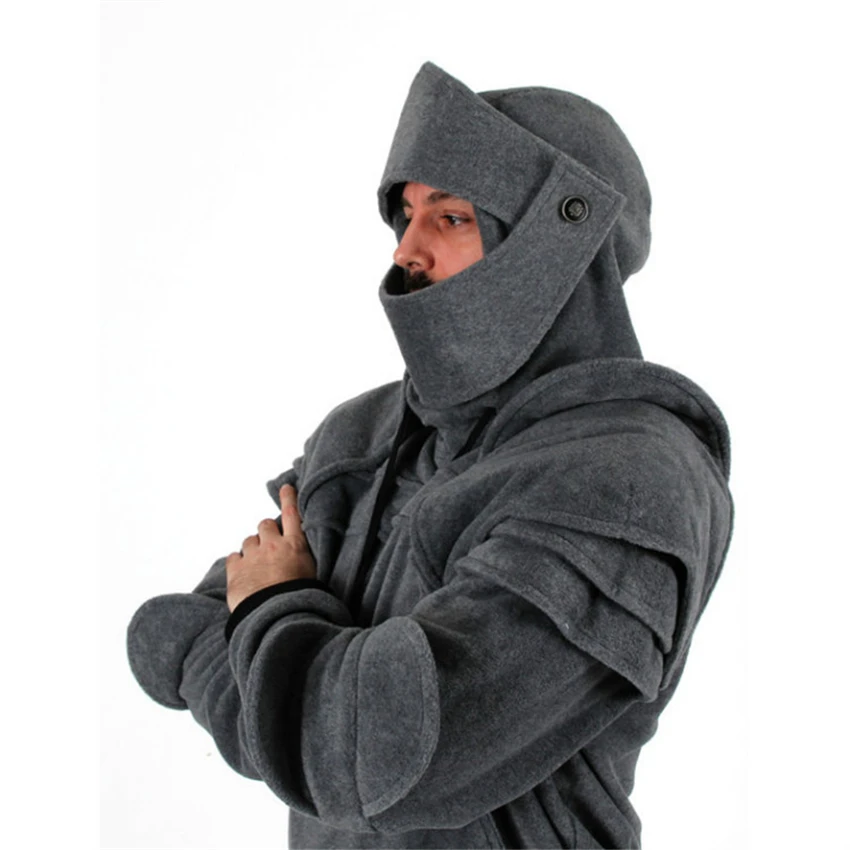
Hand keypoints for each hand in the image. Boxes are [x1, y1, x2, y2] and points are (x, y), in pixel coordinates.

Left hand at [225, 484, 316, 611]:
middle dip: (266, 532)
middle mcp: (273, 546)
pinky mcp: (235, 570)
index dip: (288, 499)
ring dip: (252, 549)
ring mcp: (252, 557)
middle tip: (269, 547)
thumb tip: (305, 563)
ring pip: (248, 541)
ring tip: (256, 566)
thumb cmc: (300, 600)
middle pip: (265, 525)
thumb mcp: (313, 578)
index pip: (292, 515)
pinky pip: (233, 557)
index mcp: (295, 546)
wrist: (278, 617)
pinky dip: (237, 562)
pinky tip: (242, 573)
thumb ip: (305, 563)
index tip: (286, 488)